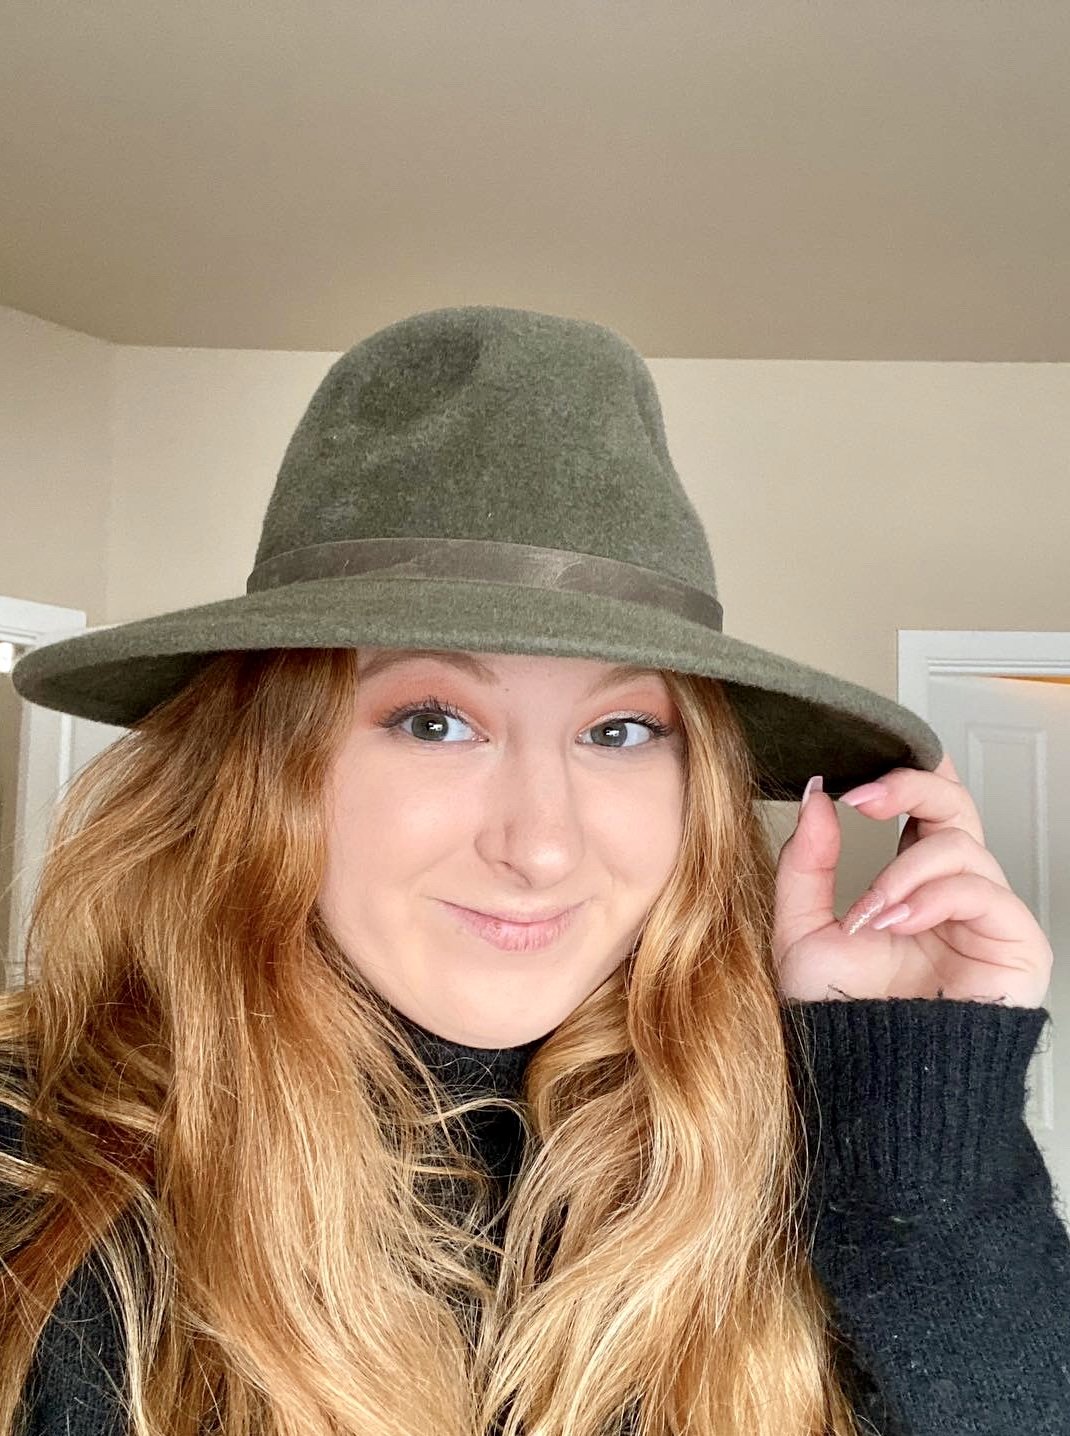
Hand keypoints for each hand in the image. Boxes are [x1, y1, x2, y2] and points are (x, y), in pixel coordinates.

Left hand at [773, 753, 1052, 1007]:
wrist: (868, 1078)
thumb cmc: (841, 1016)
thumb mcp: (801, 929)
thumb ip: (806, 863)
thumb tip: (814, 797)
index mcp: (910, 884)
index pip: (926, 808)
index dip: (906, 776)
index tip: (854, 776)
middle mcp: (953, 893)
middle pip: (955, 805)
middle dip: (909, 788)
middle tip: (861, 798)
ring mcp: (987, 917)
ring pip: (961, 845)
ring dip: (904, 870)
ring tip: (872, 912)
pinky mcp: (1017, 944)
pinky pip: (982, 890)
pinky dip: (933, 896)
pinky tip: (899, 922)